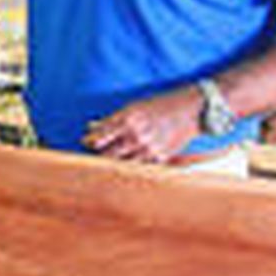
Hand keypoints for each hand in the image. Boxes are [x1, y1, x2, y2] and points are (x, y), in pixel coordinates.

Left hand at [82, 87, 200, 163]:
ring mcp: (149, 147)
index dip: (90, 141)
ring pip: (123, 164)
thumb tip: (90, 126)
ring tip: (103, 167)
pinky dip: (130, 169)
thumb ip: (112, 119)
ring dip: (112, 165)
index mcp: (128, 118)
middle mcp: (137, 134)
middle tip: (89, 158)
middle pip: (109, 153)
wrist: (192, 110)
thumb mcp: (134, 106)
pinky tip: (124, 170)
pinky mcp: (161, 157)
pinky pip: (140, 167)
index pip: (101, 135)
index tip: (84, 142)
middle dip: (99, 156)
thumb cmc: (159, 105)